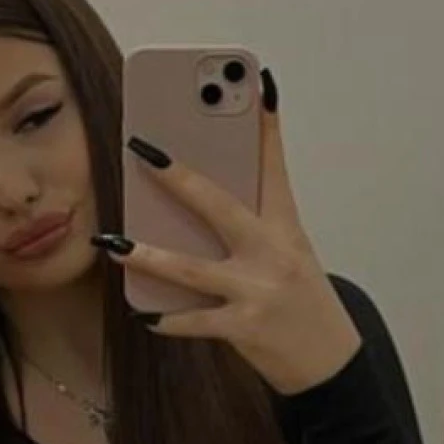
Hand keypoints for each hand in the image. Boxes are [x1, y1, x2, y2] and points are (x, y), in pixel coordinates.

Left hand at [92, 71, 361, 395]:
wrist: (330, 361)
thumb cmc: (300, 299)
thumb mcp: (288, 253)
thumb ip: (249, 225)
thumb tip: (194, 198)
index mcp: (285, 227)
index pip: (275, 166)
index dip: (268, 124)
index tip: (258, 81)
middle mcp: (273, 253)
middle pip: (220, 206)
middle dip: (180, 177)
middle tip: (142, 151)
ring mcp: (258, 291)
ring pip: (192, 269)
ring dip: (148, 255)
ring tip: (113, 241)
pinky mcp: (245, 328)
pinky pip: (195, 321)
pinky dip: (166, 318)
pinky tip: (143, 312)